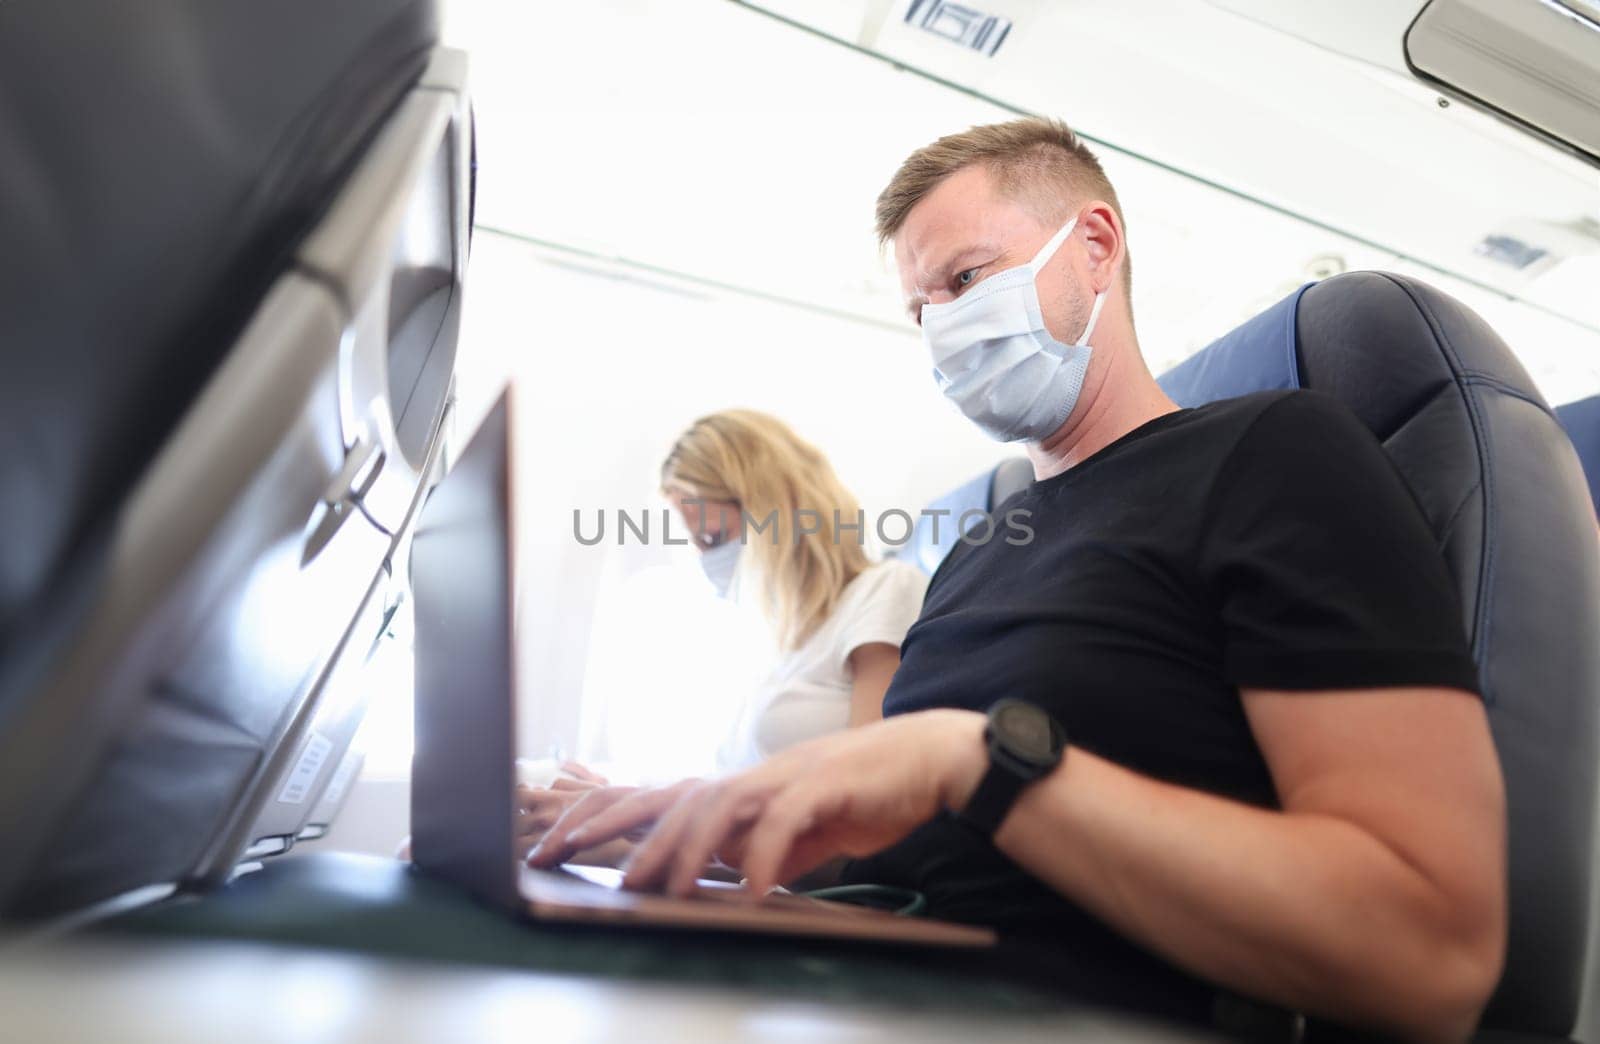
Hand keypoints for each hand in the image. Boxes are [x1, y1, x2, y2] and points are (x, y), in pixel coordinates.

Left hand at [536, 710, 987, 896]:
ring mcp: (785, 777)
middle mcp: (753, 777)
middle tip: (567, 853)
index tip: (559, 844)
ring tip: (666, 889)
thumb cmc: (864, 796)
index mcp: (742, 790)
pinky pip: (785, 821)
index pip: (660, 798)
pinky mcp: (824, 785)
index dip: (607, 816)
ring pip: (718, 805)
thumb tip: (731, 879)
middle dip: (617, 826)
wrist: (929, 760)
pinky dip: (766, 855)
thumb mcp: (800, 833)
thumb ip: (762, 852)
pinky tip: (754, 890)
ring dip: (688, 848)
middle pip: (672, 796)